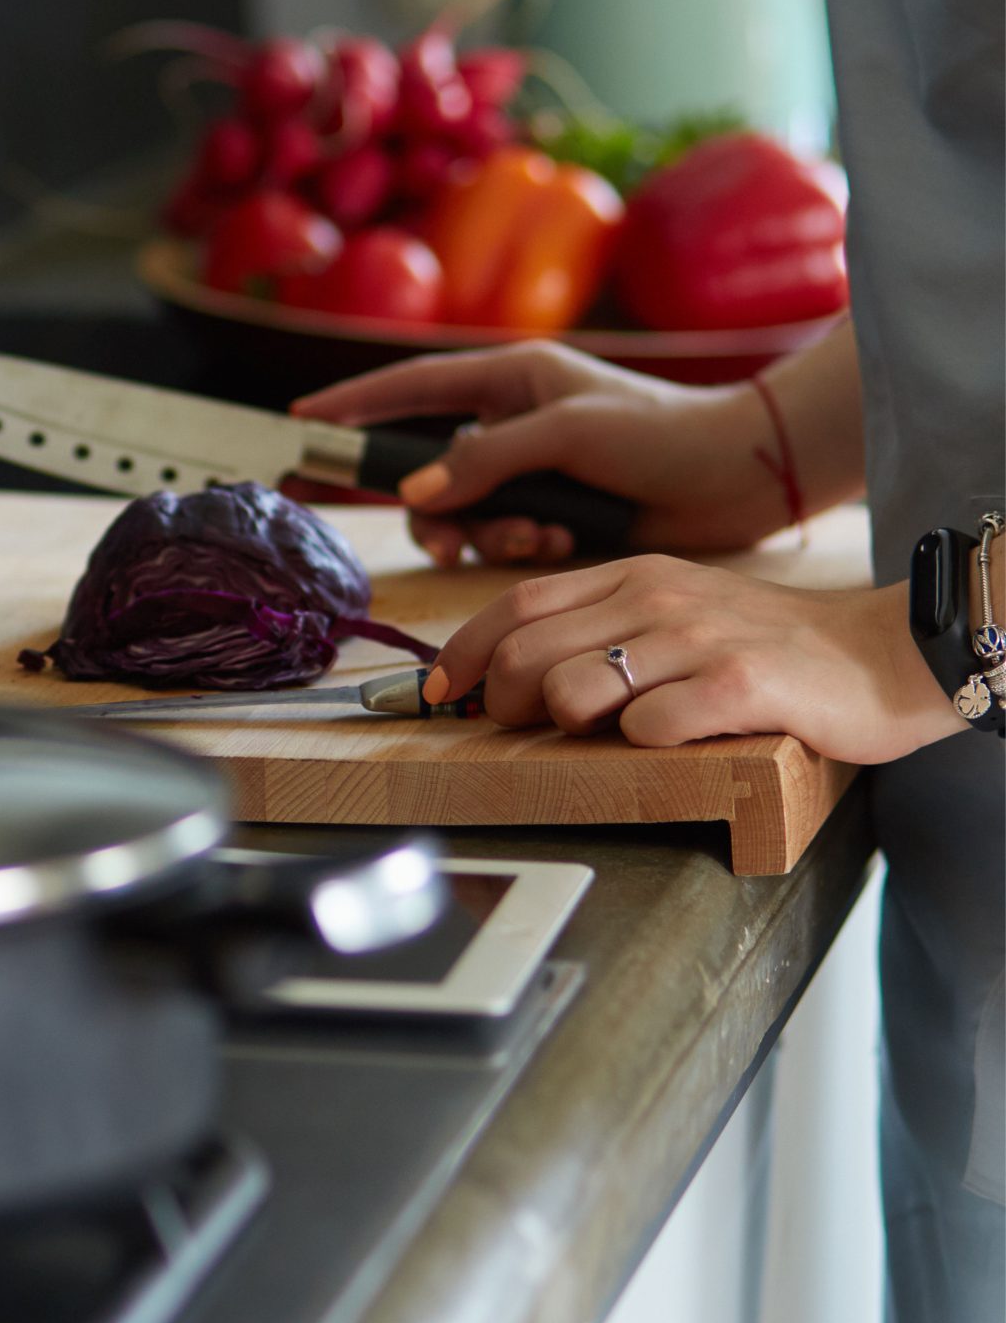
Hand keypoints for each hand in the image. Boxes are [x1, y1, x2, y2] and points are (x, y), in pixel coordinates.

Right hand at [291, 342, 783, 566]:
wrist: (739, 477)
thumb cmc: (662, 433)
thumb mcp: (567, 433)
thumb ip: (486, 460)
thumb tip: (416, 493)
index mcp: (511, 378)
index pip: (412, 386)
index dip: (354, 404)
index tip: (301, 422)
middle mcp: (510, 421)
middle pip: (425, 466)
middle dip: (432, 507)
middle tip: (442, 539)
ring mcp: (528, 468)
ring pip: (459, 510)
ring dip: (483, 532)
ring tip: (529, 538)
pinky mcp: (550, 509)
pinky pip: (499, 533)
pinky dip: (518, 543)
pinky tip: (558, 539)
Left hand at [424, 556, 961, 763]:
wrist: (884, 652)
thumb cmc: (767, 647)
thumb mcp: (675, 613)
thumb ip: (599, 630)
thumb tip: (504, 674)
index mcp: (634, 576)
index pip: (514, 605)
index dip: (461, 653)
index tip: (439, 692)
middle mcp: (658, 598)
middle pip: (525, 655)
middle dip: (501, 704)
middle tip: (525, 729)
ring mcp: (698, 639)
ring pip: (571, 691)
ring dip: (572, 728)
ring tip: (614, 731)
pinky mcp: (739, 685)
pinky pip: (646, 727)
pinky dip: (644, 746)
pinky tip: (678, 739)